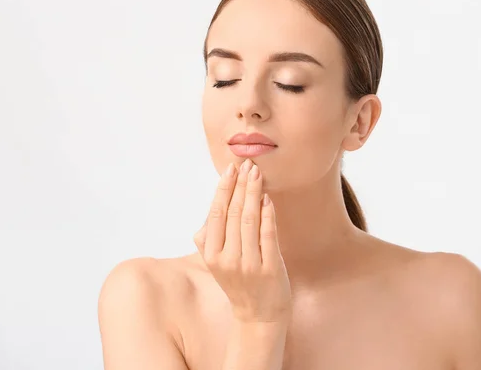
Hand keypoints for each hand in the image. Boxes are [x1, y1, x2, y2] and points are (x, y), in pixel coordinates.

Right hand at [194, 159, 291, 323]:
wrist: (258, 316)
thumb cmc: (239, 282)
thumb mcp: (216, 261)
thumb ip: (211, 236)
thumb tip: (216, 203)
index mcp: (211, 254)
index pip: (216, 214)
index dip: (223, 189)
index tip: (230, 169)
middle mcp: (227, 259)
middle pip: (232, 213)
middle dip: (240, 185)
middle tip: (247, 164)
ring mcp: (248, 265)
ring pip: (249, 220)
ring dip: (253, 193)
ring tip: (257, 174)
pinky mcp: (269, 269)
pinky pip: (268, 235)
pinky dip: (267, 214)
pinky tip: (268, 198)